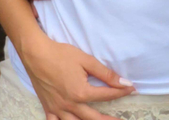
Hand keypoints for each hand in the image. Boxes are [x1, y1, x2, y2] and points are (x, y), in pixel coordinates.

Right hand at [20, 31, 135, 119]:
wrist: (36, 55)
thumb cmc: (62, 55)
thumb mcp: (86, 60)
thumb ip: (105, 73)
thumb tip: (123, 82)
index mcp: (81, 92)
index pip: (107, 95)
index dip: (121, 92)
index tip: (132, 90)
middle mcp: (71, 105)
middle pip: (94, 117)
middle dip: (110, 119)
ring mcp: (58, 109)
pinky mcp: (48, 109)